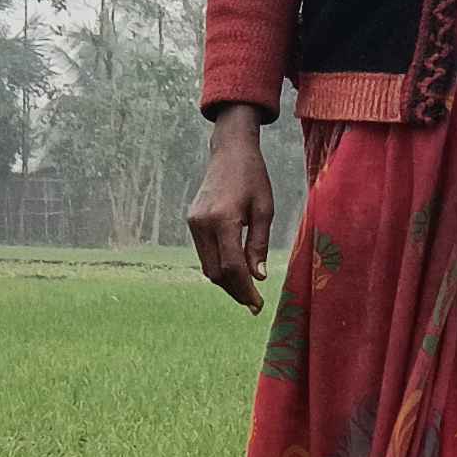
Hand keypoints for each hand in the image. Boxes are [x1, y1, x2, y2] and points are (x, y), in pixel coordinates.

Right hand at [187, 109, 274, 309]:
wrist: (230, 151)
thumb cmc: (253, 177)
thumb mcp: (265, 210)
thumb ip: (259, 245)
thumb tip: (258, 277)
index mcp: (223, 219)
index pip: (232, 266)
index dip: (245, 290)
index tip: (257, 305)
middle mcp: (203, 223)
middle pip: (216, 272)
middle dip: (235, 291)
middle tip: (253, 303)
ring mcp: (194, 223)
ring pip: (207, 266)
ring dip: (226, 282)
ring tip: (246, 290)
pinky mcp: (192, 221)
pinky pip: (204, 253)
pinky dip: (218, 266)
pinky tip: (234, 271)